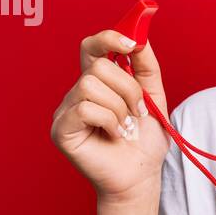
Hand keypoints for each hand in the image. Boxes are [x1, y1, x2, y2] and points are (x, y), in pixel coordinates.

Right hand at [50, 26, 171, 203]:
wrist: (141, 176)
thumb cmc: (145, 142)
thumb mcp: (154, 98)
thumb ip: (146, 67)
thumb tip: (140, 37)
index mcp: (98, 82)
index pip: (93, 47)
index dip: (109, 38)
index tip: (132, 43)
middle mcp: (78, 92)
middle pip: (98, 66)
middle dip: (128, 88)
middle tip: (138, 112)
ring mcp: (66, 110)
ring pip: (91, 85)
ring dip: (119, 108)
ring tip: (125, 127)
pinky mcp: (62, 129)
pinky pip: (85, 108)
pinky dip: (109, 121)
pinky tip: (113, 135)